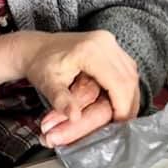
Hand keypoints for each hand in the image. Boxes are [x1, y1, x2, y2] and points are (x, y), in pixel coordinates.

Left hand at [15, 30, 138, 124]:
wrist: (36, 48)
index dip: (122, 107)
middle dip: (127, 105)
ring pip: (131, 75)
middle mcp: (104, 41)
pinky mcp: (110, 45)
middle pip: (129, 79)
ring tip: (121, 117)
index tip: (119, 126)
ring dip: (128, 98)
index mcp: (89, 50)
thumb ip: (61, 100)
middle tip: (122, 126)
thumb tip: (74, 117)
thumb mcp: (47, 84)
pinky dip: (125, 88)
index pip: (118, 83)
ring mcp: (109, 41)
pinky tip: (118, 102)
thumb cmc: (41, 66)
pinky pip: (127, 70)